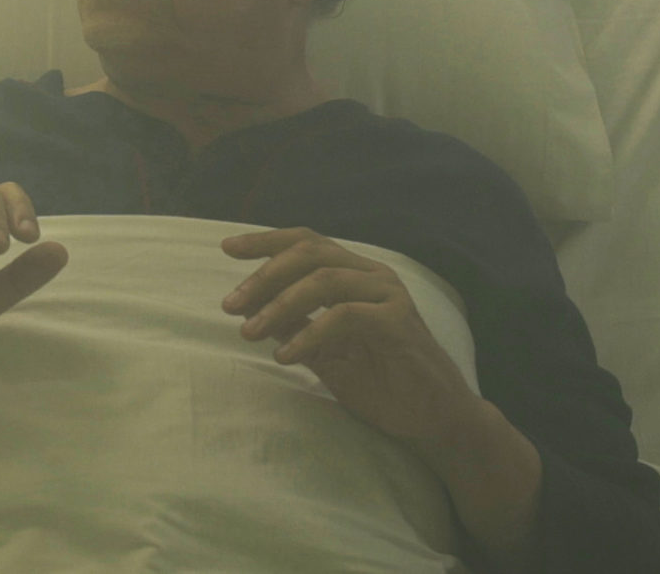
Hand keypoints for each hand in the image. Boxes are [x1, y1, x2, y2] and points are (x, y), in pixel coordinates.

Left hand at [220, 227, 475, 449]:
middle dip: (263, 275)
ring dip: (279, 304)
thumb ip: (294, 325)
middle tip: (230, 304)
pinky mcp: (397, 322)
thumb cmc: (381, 381)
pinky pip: (343, 316)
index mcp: (354, 274)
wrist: (432, 418)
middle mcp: (371, 275)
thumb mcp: (325, 351)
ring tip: (249, 332)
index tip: (227, 247)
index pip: (306, 243)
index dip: (266, 241)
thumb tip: (249, 308)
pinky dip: (307, 333)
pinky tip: (284, 356)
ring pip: (323, 279)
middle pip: (309, 253)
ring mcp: (387, 295)